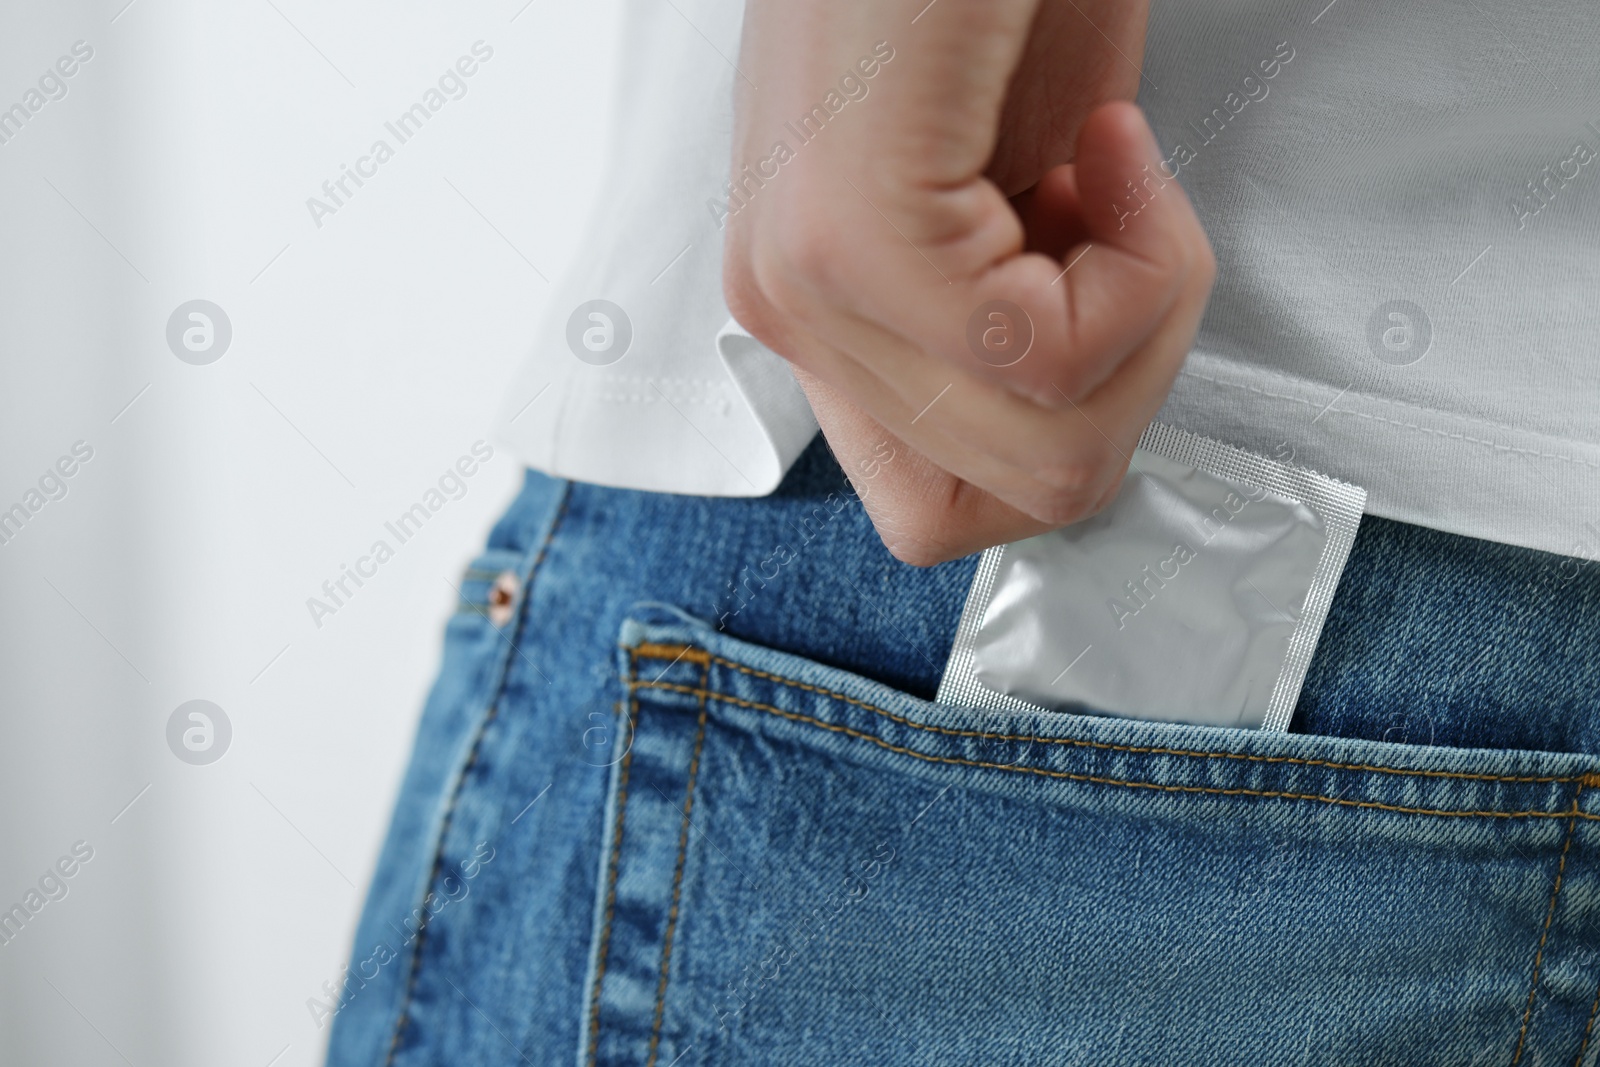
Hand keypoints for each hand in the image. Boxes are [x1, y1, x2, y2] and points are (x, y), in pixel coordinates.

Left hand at [722, 0, 1214, 564]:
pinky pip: (1043, 353)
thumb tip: (1078, 425)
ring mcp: (809, 284)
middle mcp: (794, 318)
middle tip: (1118, 222)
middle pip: (1025, 502)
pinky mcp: (854, 231)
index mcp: (821, 320)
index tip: (1085, 284)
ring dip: (1146, 317)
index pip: (940, 516)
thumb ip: (1019, 330)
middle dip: (1134, 378)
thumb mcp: (1018, 198)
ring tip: (1106, 169)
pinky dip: (1139, 257)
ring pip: (1051, 456)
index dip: (1072, 432)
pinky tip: (1105, 136)